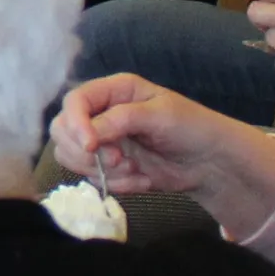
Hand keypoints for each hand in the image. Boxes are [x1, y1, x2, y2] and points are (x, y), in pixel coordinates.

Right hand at [49, 73, 274, 237]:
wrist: (211, 164)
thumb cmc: (192, 127)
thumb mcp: (160, 115)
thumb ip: (121, 120)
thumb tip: (87, 135)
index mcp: (113, 91)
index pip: (74, 101)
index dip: (75, 124)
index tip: (91, 146)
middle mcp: (102, 113)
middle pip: (63, 130)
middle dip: (87, 152)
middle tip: (118, 161)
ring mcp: (103, 142)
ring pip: (72, 157)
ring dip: (101, 171)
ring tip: (134, 172)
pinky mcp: (109, 167)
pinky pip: (92, 178)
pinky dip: (115, 184)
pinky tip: (141, 181)